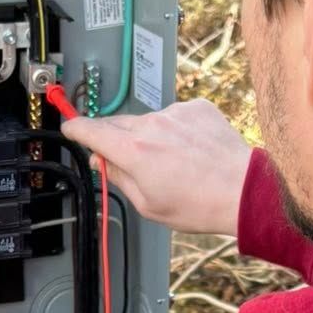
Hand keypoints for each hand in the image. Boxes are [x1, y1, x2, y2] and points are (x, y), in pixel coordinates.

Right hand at [61, 99, 251, 235]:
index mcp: (134, 152)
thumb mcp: (148, 205)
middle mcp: (151, 125)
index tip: (69, 127)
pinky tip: (192, 151)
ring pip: (149, 121)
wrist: (242, 190)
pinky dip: (177, 130)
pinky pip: (175, 116)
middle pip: (118, 124)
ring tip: (175, 163)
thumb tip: (103, 161)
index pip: (91, 131)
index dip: (76, 129)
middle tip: (133, 162)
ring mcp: (175, 113)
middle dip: (117, 140)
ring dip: (152, 137)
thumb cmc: (198, 205)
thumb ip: (119, 178)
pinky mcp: (196, 107)